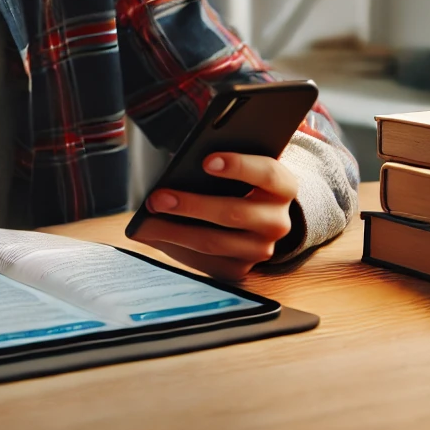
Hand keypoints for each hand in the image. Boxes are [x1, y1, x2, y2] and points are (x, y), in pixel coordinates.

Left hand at [127, 152, 298, 280]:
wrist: (253, 216)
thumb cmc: (237, 182)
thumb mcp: (237, 167)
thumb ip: (217, 163)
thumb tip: (176, 170)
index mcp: (282, 187)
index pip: (267, 173)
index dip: (239, 166)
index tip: (206, 161)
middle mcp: (277, 221)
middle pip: (234, 213)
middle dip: (191, 205)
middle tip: (157, 198)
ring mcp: (261, 250)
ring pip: (214, 242)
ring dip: (174, 231)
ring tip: (147, 221)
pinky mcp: (240, 269)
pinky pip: (204, 262)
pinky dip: (174, 248)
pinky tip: (152, 235)